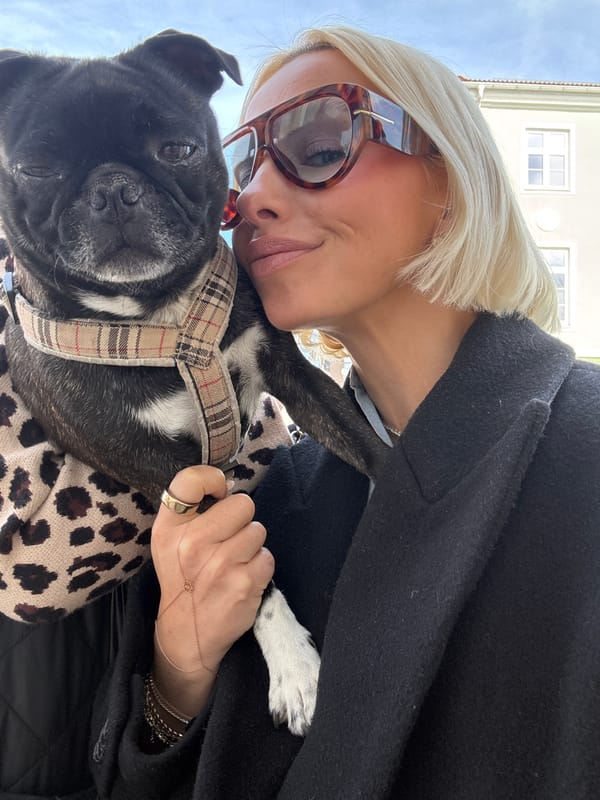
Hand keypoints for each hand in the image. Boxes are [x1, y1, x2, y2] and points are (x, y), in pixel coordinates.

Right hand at [151, 465, 273, 714]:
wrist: (187, 634)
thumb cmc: (182, 578)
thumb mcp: (169, 541)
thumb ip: (191, 510)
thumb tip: (227, 485)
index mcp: (170, 529)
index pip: (190, 480)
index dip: (211, 479)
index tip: (218, 493)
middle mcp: (192, 544)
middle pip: (242, 503)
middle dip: (241, 520)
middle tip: (227, 541)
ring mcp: (220, 564)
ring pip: (258, 530)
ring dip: (251, 545)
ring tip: (233, 562)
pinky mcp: (245, 583)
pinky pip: (267, 556)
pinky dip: (260, 567)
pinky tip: (242, 578)